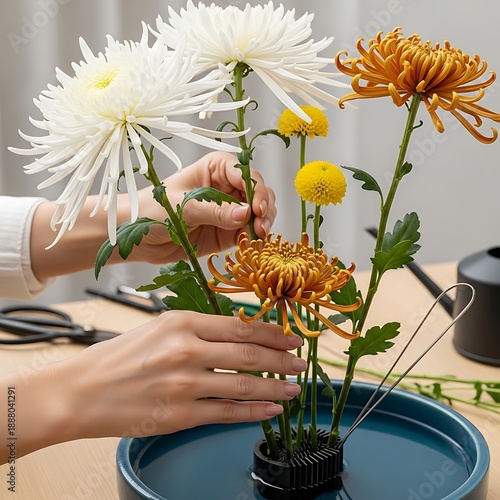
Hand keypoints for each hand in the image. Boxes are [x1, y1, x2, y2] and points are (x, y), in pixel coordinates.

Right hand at [4, 311, 304, 459]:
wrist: (80, 391)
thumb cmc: (117, 357)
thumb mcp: (159, 327)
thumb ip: (197, 329)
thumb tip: (237, 334)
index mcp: (181, 322)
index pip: (240, 326)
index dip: (271, 333)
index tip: (289, 337)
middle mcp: (186, 350)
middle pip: (249, 354)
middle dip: (282, 359)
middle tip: (301, 362)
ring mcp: (184, 384)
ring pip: (244, 385)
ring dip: (275, 388)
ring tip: (294, 388)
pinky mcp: (180, 415)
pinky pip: (227, 412)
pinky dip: (254, 412)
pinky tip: (271, 410)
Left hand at [126, 151, 276, 263]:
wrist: (138, 236)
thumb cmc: (153, 210)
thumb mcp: (183, 207)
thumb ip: (215, 211)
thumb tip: (245, 214)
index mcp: (216, 168)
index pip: (245, 174)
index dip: (256, 190)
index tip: (256, 209)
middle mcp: (228, 187)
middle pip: (259, 192)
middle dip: (264, 208)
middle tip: (262, 227)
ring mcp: (230, 210)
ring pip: (259, 213)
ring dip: (264, 223)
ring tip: (259, 237)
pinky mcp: (229, 231)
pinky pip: (250, 233)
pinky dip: (256, 239)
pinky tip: (255, 246)